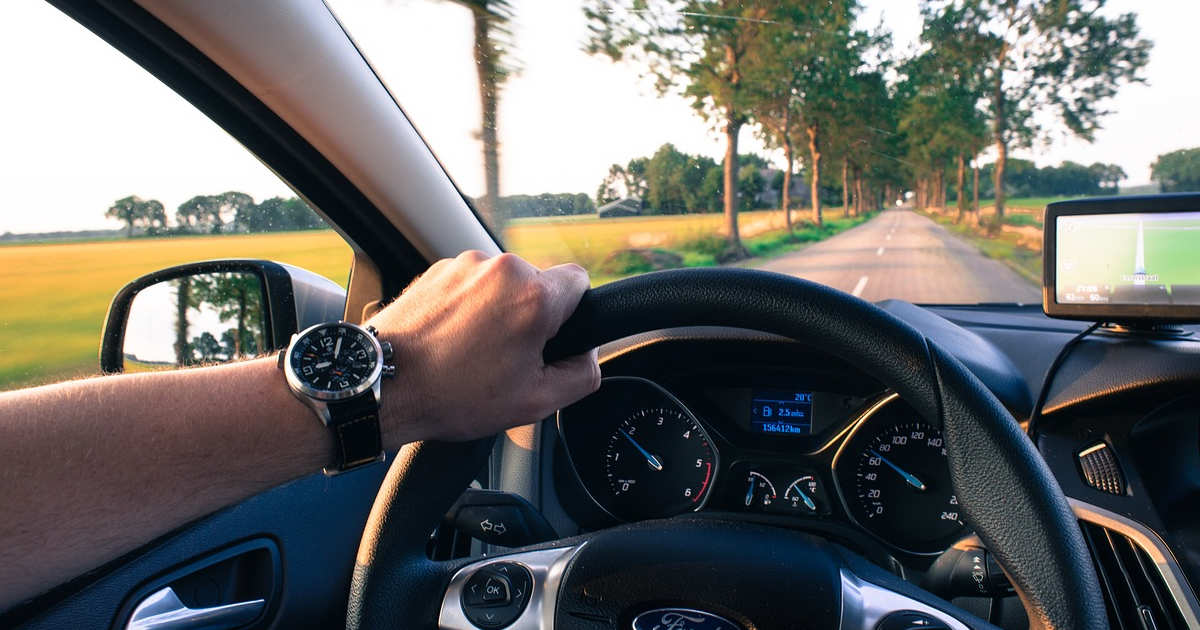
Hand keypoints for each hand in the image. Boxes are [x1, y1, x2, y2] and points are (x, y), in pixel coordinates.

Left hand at [367, 251, 599, 444]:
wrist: (384, 385)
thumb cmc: (453, 395)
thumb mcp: (535, 402)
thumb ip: (582, 375)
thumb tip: (589, 357)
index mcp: (534, 296)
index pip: (580, 281)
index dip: (573, 314)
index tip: (552, 339)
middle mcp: (502, 269)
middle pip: (539, 285)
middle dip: (531, 317)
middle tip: (507, 358)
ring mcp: (466, 265)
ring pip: (503, 286)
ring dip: (498, 312)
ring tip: (472, 353)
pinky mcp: (438, 269)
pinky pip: (472, 285)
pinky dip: (469, 308)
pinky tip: (452, 341)